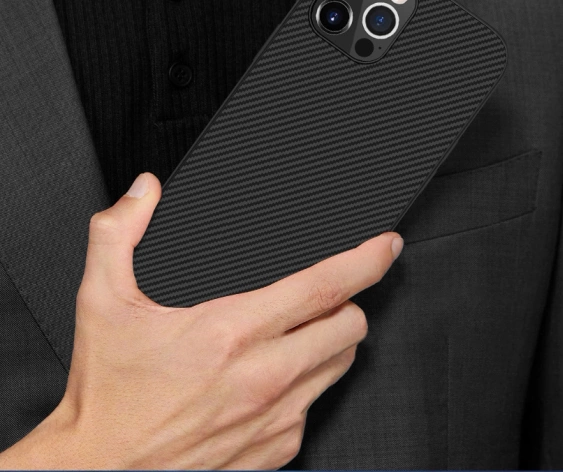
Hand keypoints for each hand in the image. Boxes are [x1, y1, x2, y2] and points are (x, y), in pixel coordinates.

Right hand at [0, 172, 402, 469]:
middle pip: (349, 326)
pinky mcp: (276, 449)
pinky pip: (316, 404)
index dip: (366, 260)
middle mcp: (262, 379)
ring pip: (341, 365)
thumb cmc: (105, 396)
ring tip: (304, 329)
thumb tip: (144, 192)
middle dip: (348, 302)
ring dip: (333, 340)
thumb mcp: (101, 304)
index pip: (323, 287)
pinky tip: (278, 374)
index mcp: (230, 334)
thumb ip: (118, 235)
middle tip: (327, 293)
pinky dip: (309, 382)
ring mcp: (275, 419)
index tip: (386, 244)